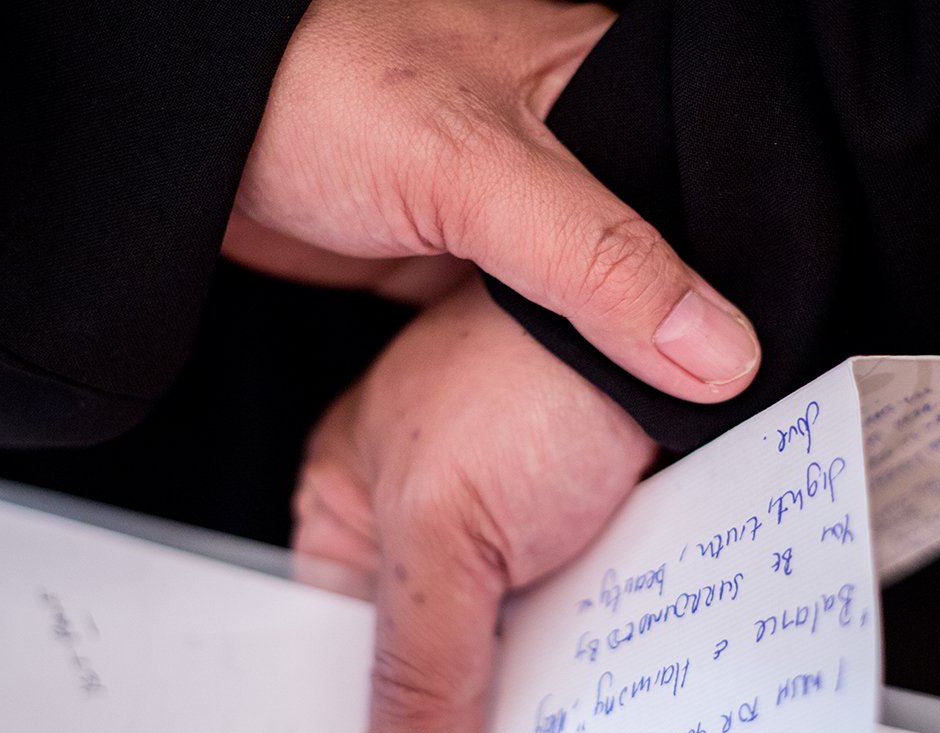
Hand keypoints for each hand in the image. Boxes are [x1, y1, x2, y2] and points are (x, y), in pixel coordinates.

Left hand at [230, 0, 760, 399]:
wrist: (186, 122)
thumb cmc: (319, 87)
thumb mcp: (473, 169)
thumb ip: (596, 259)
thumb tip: (717, 351)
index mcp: (606, 90)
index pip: (709, 205)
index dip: (738, 290)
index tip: (753, 384)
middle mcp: (572, 148)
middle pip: (657, 266)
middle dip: (668, 344)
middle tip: (691, 430)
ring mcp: (512, 209)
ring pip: (589, 306)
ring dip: (603, 366)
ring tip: (633, 439)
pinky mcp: (459, 258)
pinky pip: (524, 327)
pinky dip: (536, 370)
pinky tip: (554, 413)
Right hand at [292, 280, 657, 732]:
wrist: (681, 339)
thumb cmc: (531, 376)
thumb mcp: (447, 533)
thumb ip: (418, 674)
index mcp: (350, 511)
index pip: (332, 653)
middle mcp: (424, 532)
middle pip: (421, 673)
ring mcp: (512, 543)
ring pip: (503, 669)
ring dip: (525, 723)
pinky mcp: (588, 548)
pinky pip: (575, 644)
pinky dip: (585, 688)